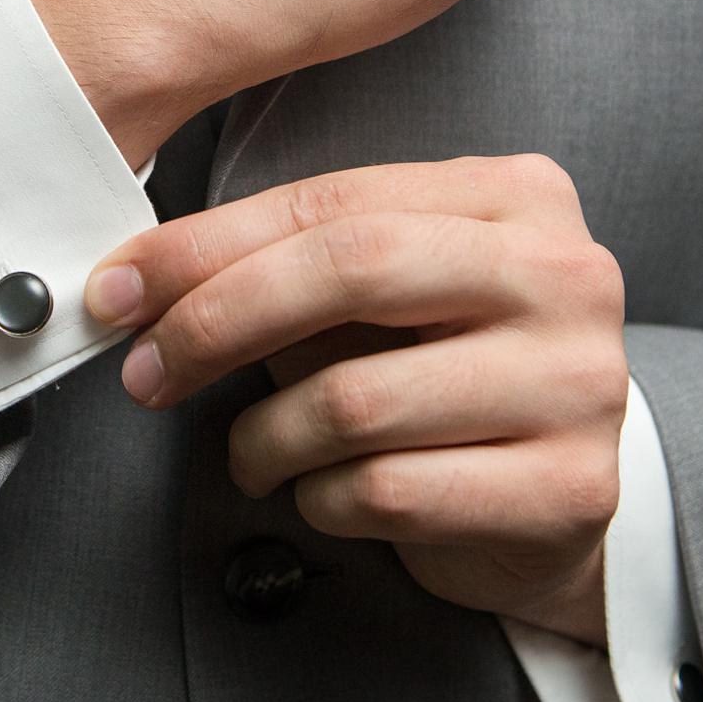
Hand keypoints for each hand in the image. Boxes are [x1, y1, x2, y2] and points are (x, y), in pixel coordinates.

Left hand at [85, 154, 627, 646]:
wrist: (550, 505)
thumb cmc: (440, 380)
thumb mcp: (375, 302)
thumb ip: (287, 272)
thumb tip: (140, 285)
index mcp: (516, 196)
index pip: (333, 205)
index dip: (207, 247)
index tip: (120, 289)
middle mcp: (566, 274)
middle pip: (350, 272)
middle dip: (218, 323)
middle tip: (148, 372)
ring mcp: (582, 383)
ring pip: (356, 401)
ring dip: (264, 438)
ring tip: (253, 454)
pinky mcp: (572, 490)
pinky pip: (388, 492)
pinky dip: (320, 501)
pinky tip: (322, 495)